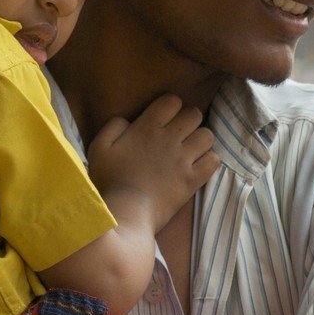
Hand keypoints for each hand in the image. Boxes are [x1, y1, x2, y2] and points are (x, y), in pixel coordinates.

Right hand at [87, 94, 219, 230]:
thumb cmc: (109, 181)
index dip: (170, 107)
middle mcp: (169, 139)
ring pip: (207, 136)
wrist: (125, 213)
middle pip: (194, 114)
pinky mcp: (192, 180)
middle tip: (180, 134)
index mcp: (147, 127)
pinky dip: (209, 161)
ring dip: (200, 140)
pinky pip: (214, 161)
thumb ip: (113, 126)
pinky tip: (198, 167)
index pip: (172, 101)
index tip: (164, 118)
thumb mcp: (99, 148)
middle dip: (189, 120)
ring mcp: (183, 159)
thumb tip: (128, 120)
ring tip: (191, 149)